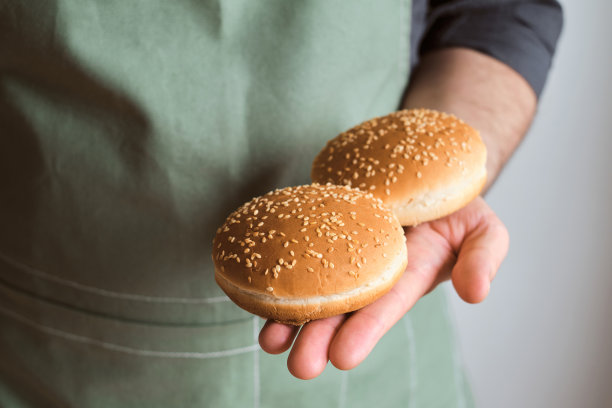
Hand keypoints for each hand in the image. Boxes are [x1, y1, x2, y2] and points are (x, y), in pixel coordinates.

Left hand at [258, 197, 508, 378]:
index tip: (342, 357)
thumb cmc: (458, 206)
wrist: (425, 171)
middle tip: (300, 365)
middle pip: (344, 308)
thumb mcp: (485, 229)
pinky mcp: (326, 232)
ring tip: (270, 343)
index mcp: (411, 275)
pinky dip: (280, 275)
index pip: (387, 304)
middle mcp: (374, 273)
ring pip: (316, 290)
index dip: (366, 330)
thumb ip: (483, 259)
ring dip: (292, 317)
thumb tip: (476, 294)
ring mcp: (346, 254)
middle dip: (320, 338)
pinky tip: (255, 292)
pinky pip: (300, 255)